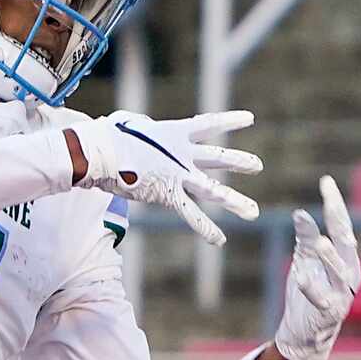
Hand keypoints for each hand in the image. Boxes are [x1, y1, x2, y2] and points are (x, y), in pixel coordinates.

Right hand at [71, 108, 261, 249]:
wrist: (102, 152)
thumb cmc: (109, 135)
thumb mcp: (131, 123)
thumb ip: (144, 127)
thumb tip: (141, 128)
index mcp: (174, 132)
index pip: (208, 124)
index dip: (229, 121)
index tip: (250, 119)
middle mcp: (182, 154)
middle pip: (217, 158)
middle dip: (239, 162)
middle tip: (257, 166)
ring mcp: (177, 175)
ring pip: (212, 190)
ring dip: (234, 201)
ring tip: (253, 212)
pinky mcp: (167, 194)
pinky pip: (190, 213)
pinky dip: (204, 227)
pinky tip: (220, 240)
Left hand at [272, 176, 360, 359]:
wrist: (303, 333)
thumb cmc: (308, 293)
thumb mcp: (305, 261)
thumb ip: (306, 239)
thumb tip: (301, 213)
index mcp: (346, 257)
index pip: (341, 225)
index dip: (335, 204)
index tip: (326, 182)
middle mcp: (349, 273)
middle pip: (346, 242)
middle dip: (339, 221)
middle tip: (330, 201)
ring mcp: (341, 294)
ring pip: (339, 272)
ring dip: (330, 256)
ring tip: (319, 241)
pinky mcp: (329, 313)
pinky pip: (321, 299)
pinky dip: (311, 288)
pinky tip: (300, 276)